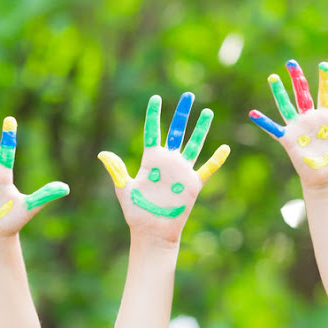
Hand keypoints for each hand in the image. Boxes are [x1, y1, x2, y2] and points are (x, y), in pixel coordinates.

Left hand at [98, 93, 229, 244]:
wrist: (152, 232)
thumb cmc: (137, 212)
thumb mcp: (124, 189)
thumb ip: (117, 170)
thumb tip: (102, 154)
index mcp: (150, 159)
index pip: (152, 131)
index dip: (153, 114)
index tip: (156, 98)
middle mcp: (168, 161)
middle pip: (176, 131)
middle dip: (182, 113)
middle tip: (188, 95)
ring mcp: (182, 171)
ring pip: (193, 144)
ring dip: (200, 129)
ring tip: (207, 112)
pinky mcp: (193, 184)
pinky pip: (207, 169)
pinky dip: (216, 160)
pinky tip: (225, 148)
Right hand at [249, 60, 327, 188]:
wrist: (326, 180)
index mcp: (326, 118)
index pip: (325, 94)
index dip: (324, 80)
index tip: (324, 65)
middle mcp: (310, 119)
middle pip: (302, 94)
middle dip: (297, 78)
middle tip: (291, 62)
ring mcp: (298, 129)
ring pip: (286, 106)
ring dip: (279, 92)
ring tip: (273, 77)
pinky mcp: (288, 140)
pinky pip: (274, 129)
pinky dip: (264, 122)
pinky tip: (253, 113)